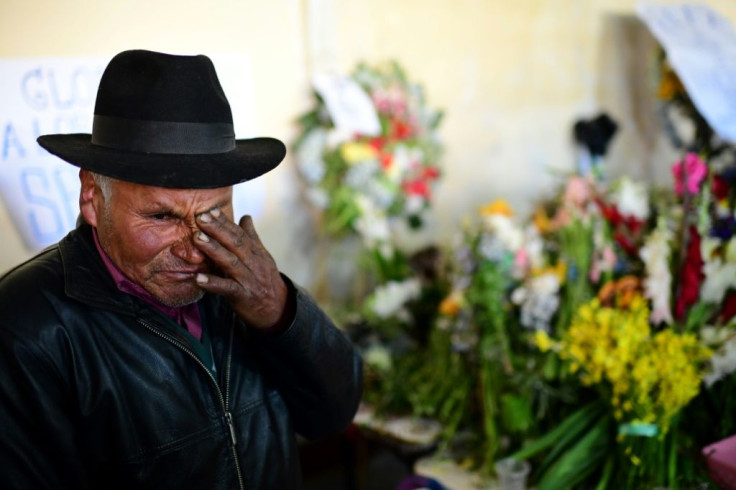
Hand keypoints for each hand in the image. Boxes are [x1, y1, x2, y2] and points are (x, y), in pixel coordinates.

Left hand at [194, 208, 288, 329]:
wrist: (278, 309)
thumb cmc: (265, 281)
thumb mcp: (262, 258)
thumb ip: (252, 238)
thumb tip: (245, 216)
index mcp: (255, 252)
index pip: (239, 233)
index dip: (224, 222)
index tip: (210, 210)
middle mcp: (253, 263)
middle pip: (235, 243)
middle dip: (217, 229)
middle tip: (200, 217)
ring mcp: (248, 279)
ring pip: (230, 262)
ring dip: (213, 249)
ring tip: (197, 238)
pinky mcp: (243, 296)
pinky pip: (227, 288)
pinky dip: (213, 283)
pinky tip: (198, 278)